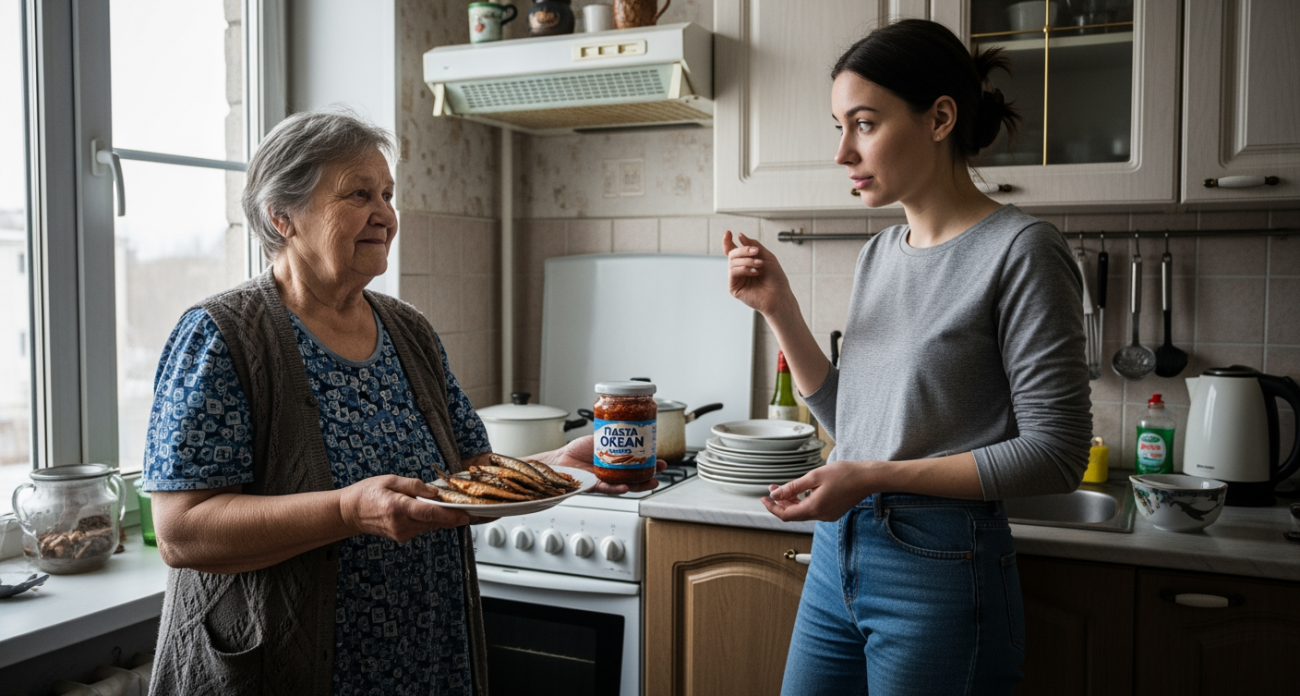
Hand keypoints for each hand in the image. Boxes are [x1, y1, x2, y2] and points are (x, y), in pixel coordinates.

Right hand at [340, 475, 471, 541]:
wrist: (350, 512)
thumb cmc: (367, 493)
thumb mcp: (390, 480)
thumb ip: (413, 485)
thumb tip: (433, 492)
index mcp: (398, 508)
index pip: (429, 514)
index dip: (450, 516)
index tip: (466, 515)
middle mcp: (401, 524)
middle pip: (434, 521)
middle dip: (451, 515)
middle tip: (465, 507)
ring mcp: (402, 533)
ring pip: (430, 525)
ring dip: (439, 516)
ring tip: (445, 505)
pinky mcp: (403, 536)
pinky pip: (422, 527)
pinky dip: (428, 519)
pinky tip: (426, 509)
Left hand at [533, 435, 667, 495]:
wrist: (559, 460)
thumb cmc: (575, 451)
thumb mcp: (598, 439)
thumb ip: (611, 436)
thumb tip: (626, 427)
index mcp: (614, 461)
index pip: (636, 464)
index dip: (648, 463)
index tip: (660, 459)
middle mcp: (612, 472)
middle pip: (635, 476)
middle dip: (650, 474)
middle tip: (660, 470)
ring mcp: (604, 480)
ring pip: (626, 484)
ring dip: (639, 484)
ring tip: (650, 482)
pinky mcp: (594, 485)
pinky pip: (607, 488)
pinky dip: (617, 488)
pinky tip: (626, 486)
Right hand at [723, 231, 794, 317]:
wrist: (779, 295)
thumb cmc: (776, 279)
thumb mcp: (767, 257)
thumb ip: (754, 245)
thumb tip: (740, 236)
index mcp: (746, 262)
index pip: (733, 250)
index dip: (728, 241)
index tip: (729, 233)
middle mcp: (739, 270)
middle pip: (732, 254)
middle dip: (743, 250)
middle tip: (755, 252)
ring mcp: (736, 279)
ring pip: (732, 262)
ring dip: (747, 260)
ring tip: (760, 264)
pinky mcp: (734, 288)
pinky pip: (733, 272)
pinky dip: (744, 269)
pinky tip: (755, 272)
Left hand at [761, 460, 885, 521]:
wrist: (868, 478)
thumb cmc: (844, 474)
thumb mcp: (814, 477)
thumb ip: (793, 487)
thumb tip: (776, 494)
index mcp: (814, 508)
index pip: (785, 514)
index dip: (772, 507)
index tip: (763, 498)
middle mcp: (820, 516)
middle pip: (793, 514)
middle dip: (780, 502)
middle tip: (773, 489)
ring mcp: (828, 515)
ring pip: (803, 512)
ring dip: (791, 502)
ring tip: (784, 488)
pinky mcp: (833, 512)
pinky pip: (813, 510)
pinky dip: (803, 502)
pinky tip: (801, 491)